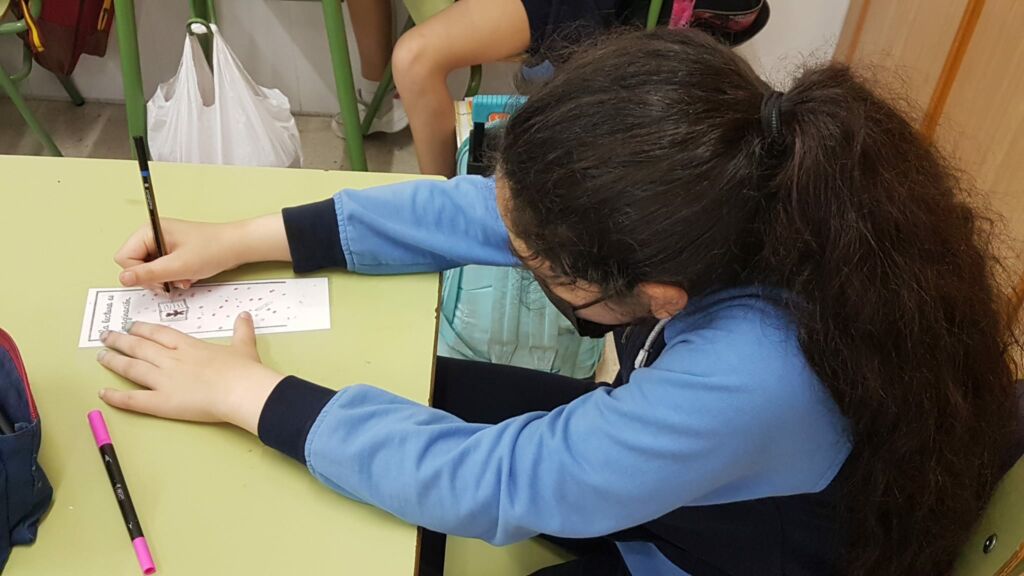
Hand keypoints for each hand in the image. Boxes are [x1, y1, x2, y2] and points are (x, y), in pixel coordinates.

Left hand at [96, 313, 283, 434]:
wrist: (240, 390)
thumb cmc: (243, 371)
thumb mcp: (244, 346)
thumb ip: (241, 330)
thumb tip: (245, 315)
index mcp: (188, 346)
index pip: (158, 333)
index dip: (142, 329)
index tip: (132, 326)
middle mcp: (171, 359)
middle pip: (139, 347)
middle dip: (120, 341)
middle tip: (106, 337)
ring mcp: (164, 380)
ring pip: (132, 368)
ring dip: (114, 361)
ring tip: (101, 356)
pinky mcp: (162, 402)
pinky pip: (134, 399)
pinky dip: (117, 396)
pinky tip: (103, 393)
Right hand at [115, 214, 290, 290]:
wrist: (237, 247)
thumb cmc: (212, 249)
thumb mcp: (178, 266)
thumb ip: (148, 274)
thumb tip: (123, 279)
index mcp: (149, 231)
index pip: (124, 258)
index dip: (138, 274)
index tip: (159, 279)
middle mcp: (152, 235)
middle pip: (134, 265)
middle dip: (152, 278)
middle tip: (172, 280)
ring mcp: (162, 243)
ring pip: (148, 270)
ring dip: (164, 279)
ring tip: (182, 278)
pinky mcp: (171, 252)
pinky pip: (161, 270)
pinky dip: (172, 277)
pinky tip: (186, 277)